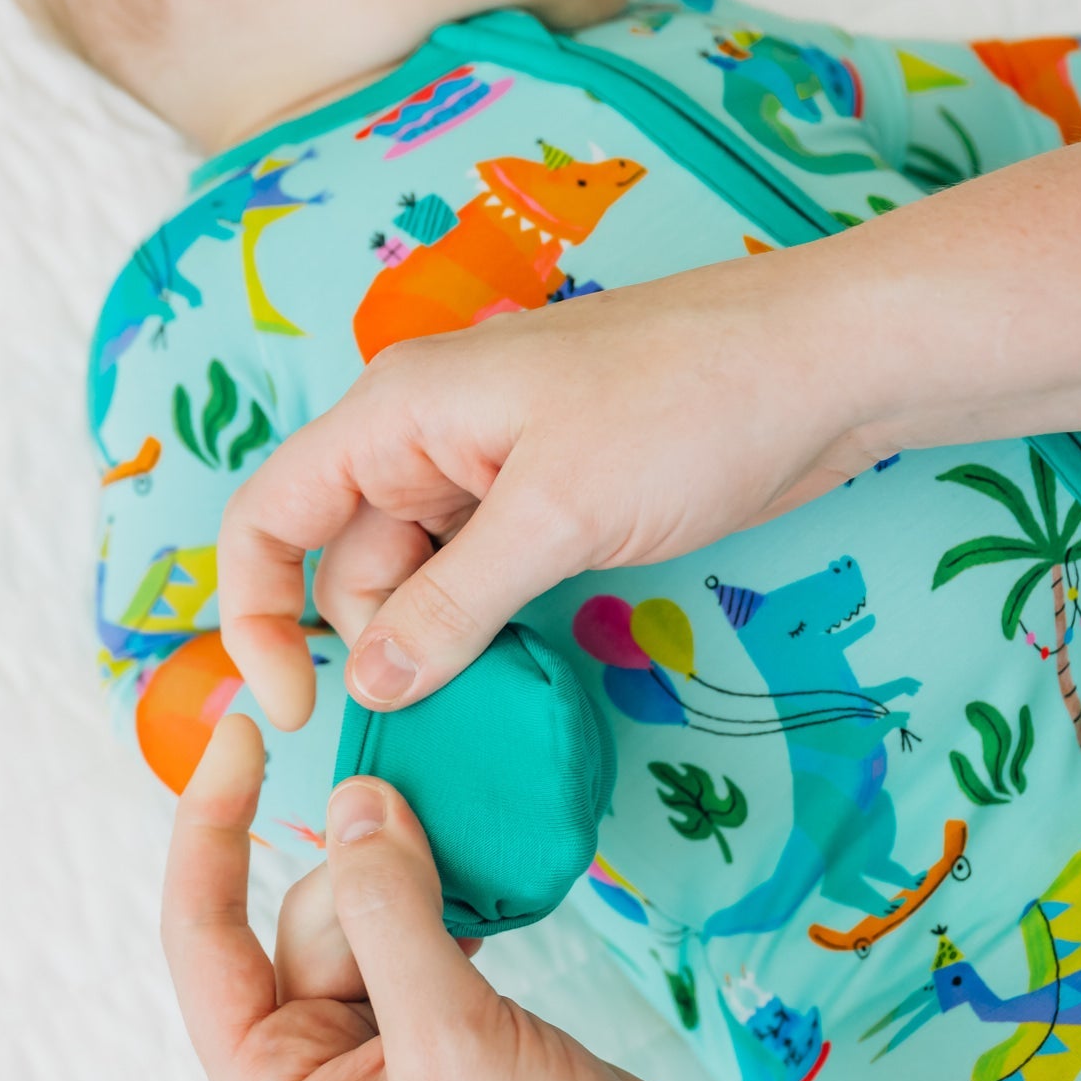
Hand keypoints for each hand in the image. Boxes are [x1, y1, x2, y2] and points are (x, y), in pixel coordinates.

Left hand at [161, 714, 781, 1080]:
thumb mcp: (452, 1039)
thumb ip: (390, 908)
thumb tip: (352, 801)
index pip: (203, 933)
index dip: (211, 826)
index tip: (242, 731)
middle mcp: (315, 1078)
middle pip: (306, 918)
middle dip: (372, 880)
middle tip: (448, 900)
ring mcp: (389, 1062)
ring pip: (371, 922)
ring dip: (419, 891)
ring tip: (478, 911)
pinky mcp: (454, 1046)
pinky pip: (424, 943)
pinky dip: (450, 912)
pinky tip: (490, 918)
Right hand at [218, 256, 889, 727]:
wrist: (824, 369)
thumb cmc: (687, 407)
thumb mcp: (555, 514)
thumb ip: (451, 605)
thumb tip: (371, 686)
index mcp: (395, 413)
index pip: (267, 515)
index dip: (255, 615)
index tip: (297, 708)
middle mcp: (424, 439)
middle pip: (345, 562)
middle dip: (376, 643)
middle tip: (447, 711)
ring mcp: (490, 471)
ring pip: (417, 579)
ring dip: (438, 643)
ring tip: (495, 694)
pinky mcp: (548, 501)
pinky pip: (480, 577)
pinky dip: (485, 626)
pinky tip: (520, 667)